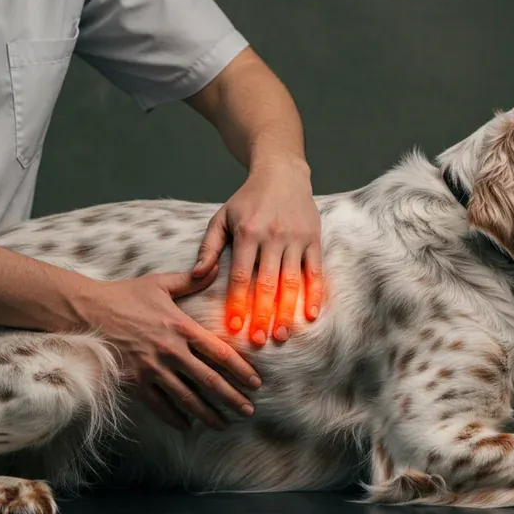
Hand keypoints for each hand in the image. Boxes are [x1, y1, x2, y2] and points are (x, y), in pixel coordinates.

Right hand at [74, 268, 260, 430]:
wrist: (86, 311)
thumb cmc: (124, 295)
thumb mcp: (160, 283)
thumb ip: (191, 280)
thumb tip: (214, 267)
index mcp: (181, 327)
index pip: (219, 353)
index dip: (241, 370)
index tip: (256, 383)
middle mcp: (170, 351)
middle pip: (209, 380)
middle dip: (232, 398)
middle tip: (249, 410)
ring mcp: (152, 369)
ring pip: (187, 398)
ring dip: (208, 414)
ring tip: (223, 424)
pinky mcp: (134, 381)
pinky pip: (159, 405)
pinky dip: (174, 417)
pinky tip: (187, 425)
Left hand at [193, 160, 323, 345]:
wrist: (283, 173)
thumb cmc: (247, 200)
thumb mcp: (222, 218)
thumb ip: (208, 247)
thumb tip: (198, 275)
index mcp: (248, 232)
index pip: (241, 276)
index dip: (236, 304)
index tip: (233, 328)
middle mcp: (273, 236)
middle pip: (267, 284)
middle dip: (262, 315)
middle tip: (258, 340)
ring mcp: (296, 238)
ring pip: (292, 281)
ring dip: (287, 311)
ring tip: (281, 335)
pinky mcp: (314, 239)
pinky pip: (315, 271)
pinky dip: (314, 294)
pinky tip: (310, 315)